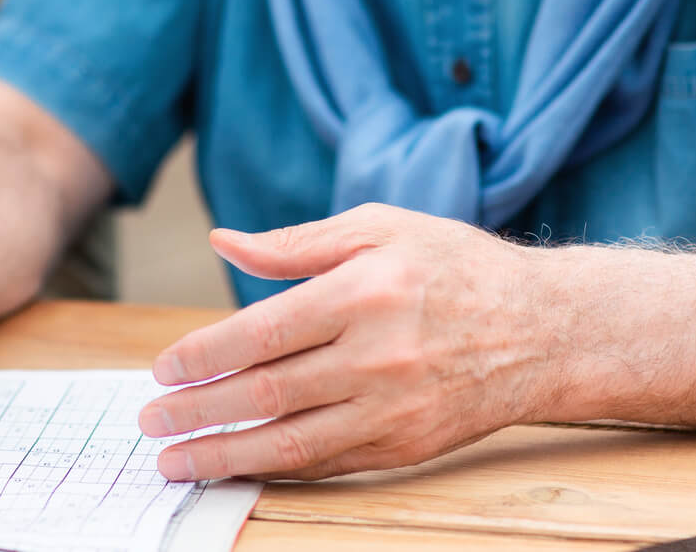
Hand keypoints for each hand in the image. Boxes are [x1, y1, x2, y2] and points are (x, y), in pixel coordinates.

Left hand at [138, 204, 554, 480]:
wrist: (544, 330)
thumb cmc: (456, 266)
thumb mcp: (380, 227)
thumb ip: (296, 243)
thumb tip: (225, 243)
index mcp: (364, 291)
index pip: (261, 333)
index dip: (202, 356)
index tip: (163, 368)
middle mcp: (377, 355)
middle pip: (264, 393)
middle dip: (197, 413)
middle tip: (151, 421)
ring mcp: (393, 408)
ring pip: (290, 442)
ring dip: (223, 455)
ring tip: (176, 461)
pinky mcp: (406, 447)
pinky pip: (326, 464)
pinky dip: (275, 469)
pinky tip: (239, 465)